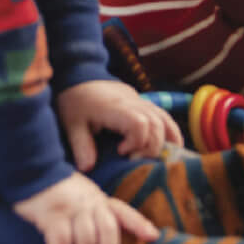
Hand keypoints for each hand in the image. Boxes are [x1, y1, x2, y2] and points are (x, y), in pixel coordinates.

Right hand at [12, 172, 158, 243]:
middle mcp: (89, 202)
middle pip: (107, 234)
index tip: (153, 237)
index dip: (139, 224)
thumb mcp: (77, 196)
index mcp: (98, 199)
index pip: (122, 211)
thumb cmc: (51, 190)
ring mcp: (71, 207)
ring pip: (86, 243)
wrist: (26, 168)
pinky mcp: (52, 214)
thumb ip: (90, 213)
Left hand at [55, 79, 181, 172]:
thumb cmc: (76, 101)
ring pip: (164, 119)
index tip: (121, 152)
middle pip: (156, 124)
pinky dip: (171, 131)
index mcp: (114, 108)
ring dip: (166, 141)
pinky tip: (172, 147)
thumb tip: (88, 169)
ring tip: (160, 159)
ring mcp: (140, 101)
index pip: (139, 123)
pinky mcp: (143, 102)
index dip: (136, 142)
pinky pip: (164, 115)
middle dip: (151, 147)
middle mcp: (132, 102)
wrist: (79, 74)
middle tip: (135, 159)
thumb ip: (81, 146)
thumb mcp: (72, 124)